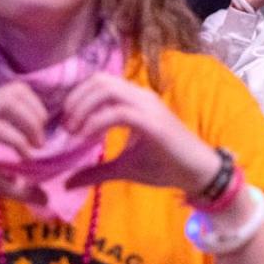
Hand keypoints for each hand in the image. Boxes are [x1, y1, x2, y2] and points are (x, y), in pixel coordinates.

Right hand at [0, 82, 48, 202]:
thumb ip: (19, 188)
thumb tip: (45, 199)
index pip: (15, 90)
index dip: (36, 107)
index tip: (40, 134)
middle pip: (15, 90)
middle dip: (37, 112)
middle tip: (40, 141)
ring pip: (7, 100)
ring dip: (30, 122)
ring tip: (34, 147)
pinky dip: (18, 141)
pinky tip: (24, 157)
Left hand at [61, 73, 216, 196]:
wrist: (197, 174)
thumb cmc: (165, 167)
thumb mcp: (123, 168)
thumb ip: (96, 171)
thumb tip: (66, 184)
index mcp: (136, 101)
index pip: (100, 82)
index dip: (76, 98)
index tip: (66, 125)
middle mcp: (141, 96)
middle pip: (99, 80)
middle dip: (75, 100)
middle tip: (66, 127)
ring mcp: (148, 106)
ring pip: (106, 89)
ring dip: (82, 107)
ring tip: (74, 131)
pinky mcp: (152, 122)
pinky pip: (117, 112)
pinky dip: (95, 123)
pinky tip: (87, 139)